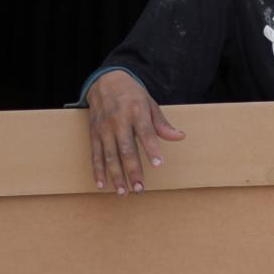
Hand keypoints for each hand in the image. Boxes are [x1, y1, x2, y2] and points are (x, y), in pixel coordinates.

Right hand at [86, 69, 184, 193]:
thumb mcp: (150, 104)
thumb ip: (162, 124)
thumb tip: (180, 136)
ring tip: (123, 192)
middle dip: (133, 170)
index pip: (146, 132)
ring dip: (116, 176)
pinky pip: (95, 154)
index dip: (152, 149)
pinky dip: (98, 170)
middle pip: (126, 149)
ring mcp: (104, 128)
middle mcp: (118, 120)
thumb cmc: (132, 95)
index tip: (158, 164)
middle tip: (140, 188)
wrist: (105, 81)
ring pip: (109, 155)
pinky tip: (102, 185)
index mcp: (136, 111)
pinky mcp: (94, 133)